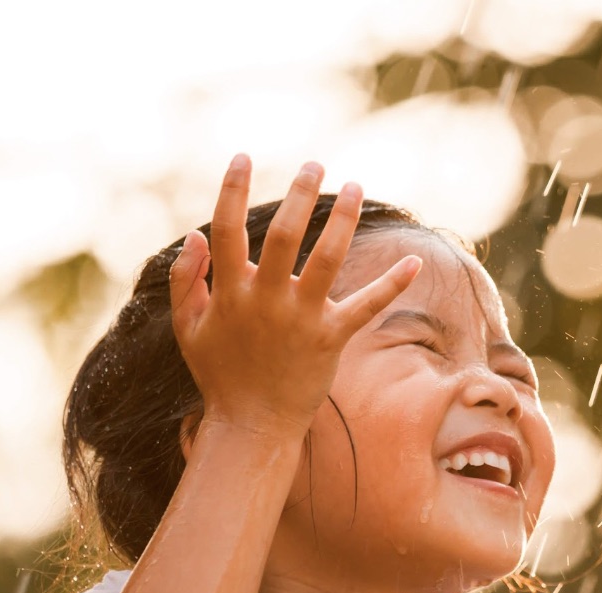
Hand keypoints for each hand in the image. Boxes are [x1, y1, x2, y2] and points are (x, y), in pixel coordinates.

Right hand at [169, 154, 421, 431]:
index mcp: (231, 294)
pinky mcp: (331, 339)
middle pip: (286, 235)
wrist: (253, 425)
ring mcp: (302, 319)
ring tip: (355, 187)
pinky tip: (415, 261)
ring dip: (343, 220)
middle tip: (314, 164)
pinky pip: (366, 307)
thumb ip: (187, 281)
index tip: (243, 158)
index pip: (228, 230)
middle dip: (300, 194)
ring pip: (328, 259)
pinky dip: (392, 285)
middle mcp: (268, 301)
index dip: (233, 191)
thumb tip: (196, 235)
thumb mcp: (188, 329)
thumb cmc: (219, 376)